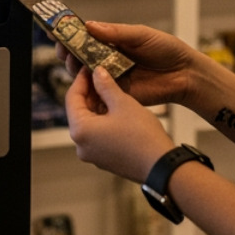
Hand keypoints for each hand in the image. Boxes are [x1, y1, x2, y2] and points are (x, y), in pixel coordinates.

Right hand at [55, 21, 202, 110]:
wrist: (185, 74)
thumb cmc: (167, 50)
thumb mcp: (141, 35)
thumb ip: (116, 32)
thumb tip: (89, 26)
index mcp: (112, 42)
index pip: (85, 37)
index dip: (70, 34)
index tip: (57, 29)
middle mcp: (107, 60)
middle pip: (78, 56)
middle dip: (67, 51)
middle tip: (63, 48)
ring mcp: (110, 78)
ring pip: (83, 74)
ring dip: (74, 67)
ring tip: (73, 61)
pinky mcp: (116, 94)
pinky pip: (97, 92)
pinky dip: (87, 88)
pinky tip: (83, 81)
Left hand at [65, 65, 175, 183]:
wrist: (162, 166)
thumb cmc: (142, 135)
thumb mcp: (123, 103)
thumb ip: (106, 85)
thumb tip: (97, 72)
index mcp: (80, 131)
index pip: (72, 98)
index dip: (81, 80)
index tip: (89, 67)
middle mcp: (81, 145)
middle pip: (79, 111)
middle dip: (90, 93)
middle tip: (100, 76)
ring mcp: (92, 154)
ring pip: (89, 123)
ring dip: (97, 106)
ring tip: (110, 90)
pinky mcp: (104, 159)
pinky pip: (98, 135)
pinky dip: (103, 121)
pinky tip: (116, 110)